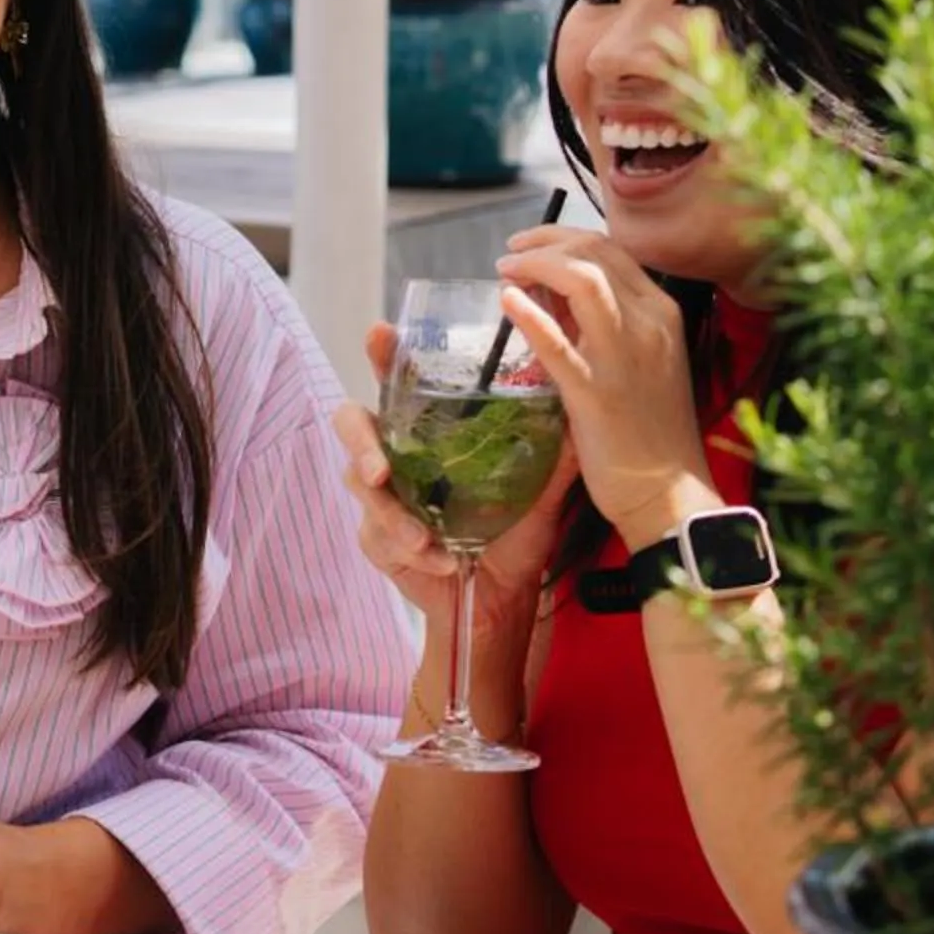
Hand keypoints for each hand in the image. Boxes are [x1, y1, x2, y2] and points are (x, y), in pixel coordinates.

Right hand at [333, 321, 577, 628]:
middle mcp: (396, 456)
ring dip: (394, 516)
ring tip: (425, 538)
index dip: (384, 358)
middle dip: (360, 444)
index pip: (398, 385)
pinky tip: (442, 561)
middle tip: (380, 470)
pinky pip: (378, 535)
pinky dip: (413, 549)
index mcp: (430, 434)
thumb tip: (582, 407)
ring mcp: (380, 497)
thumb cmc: (516, 538)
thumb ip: (556, 455)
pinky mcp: (375, 538)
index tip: (381, 334)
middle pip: (352, 425)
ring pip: (360, 488)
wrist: (501, 599)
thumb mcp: (541, 493)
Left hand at [497, 228, 715, 545]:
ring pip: (583, 281)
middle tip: (509, 253)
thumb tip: (545, 285)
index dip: (563, 238)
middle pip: (595, 254)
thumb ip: (592, 320)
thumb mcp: (631, 358)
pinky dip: (530, 316)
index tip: (529, 245)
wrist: (669, 489)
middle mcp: (649, 324)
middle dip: (545, 242)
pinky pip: (559, 344)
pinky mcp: (597, 393)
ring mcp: (625, 356)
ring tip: (504, 270)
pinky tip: (506, 301)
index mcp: (662, 312)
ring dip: (537, 265)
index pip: (612, 250)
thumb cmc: (647, 427)